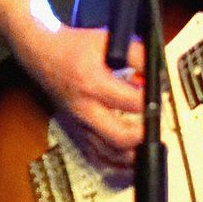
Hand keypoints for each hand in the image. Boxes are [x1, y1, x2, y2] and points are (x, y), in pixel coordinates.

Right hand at [10, 24, 146, 169]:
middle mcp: (85, 108)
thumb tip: (159, 73)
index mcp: (93, 84)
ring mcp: (79, 124)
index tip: (159, 99)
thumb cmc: (75, 48)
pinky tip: (128, 156)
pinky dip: (114, 160)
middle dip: (142, 137)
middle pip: (118, 137)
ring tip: (147, 147)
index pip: (130, 102)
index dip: (150, 103)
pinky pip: (96, 156)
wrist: (43, 55)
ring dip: (131, 155)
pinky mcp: (75, 131)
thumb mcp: (108, 40)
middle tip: (155, 130)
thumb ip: (138, 55)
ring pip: (107, 153)